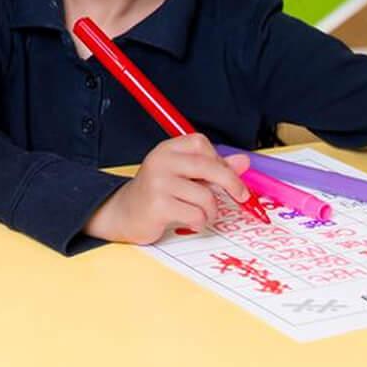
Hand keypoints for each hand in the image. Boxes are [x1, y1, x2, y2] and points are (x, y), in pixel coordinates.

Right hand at [83, 134, 249, 244]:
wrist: (122, 213)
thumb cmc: (155, 193)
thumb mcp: (183, 175)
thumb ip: (213, 167)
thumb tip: (244, 161)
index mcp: (167, 150)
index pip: (201, 144)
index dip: (220, 161)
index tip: (229, 176)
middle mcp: (161, 162)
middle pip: (208, 166)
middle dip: (231, 183)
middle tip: (242, 196)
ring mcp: (158, 183)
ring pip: (205, 196)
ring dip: (211, 211)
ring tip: (202, 215)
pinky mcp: (158, 205)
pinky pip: (195, 214)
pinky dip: (199, 222)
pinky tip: (190, 222)